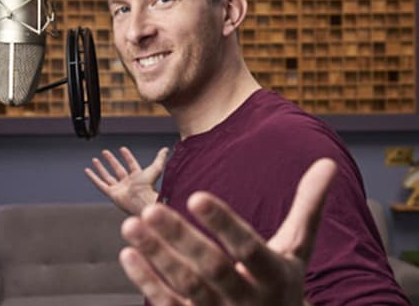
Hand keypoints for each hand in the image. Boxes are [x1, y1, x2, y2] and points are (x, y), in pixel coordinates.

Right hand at [84, 147, 169, 214]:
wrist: (143, 200)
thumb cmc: (150, 187)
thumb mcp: (155, 169)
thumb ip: (160, 159)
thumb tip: (166, 149)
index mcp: (138, 177)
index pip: (131, 164)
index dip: (127, 156)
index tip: (122, 149)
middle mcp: (127, 183)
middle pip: (117, 169)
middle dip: (111, 160)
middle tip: (105, 152)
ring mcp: (119, 188)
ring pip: (107, 176)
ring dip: (101, 168)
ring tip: (95, 160)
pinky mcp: (111, 193)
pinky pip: (100, 184)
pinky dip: (93, 177)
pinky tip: (88, 171)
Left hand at [118, 158, 336, 304]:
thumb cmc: (281, 283)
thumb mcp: (298, 250)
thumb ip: (308, 209)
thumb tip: (328, 163)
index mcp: (274, 275)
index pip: (248, 247)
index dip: (224, 223)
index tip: (196, 196)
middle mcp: (248, 299)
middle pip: (211, 268)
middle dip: (180, 239)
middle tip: (150, 209)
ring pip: (186, 286)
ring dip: (157, 256)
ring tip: (132, 225)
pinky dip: (148, 283)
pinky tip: (128, 255)